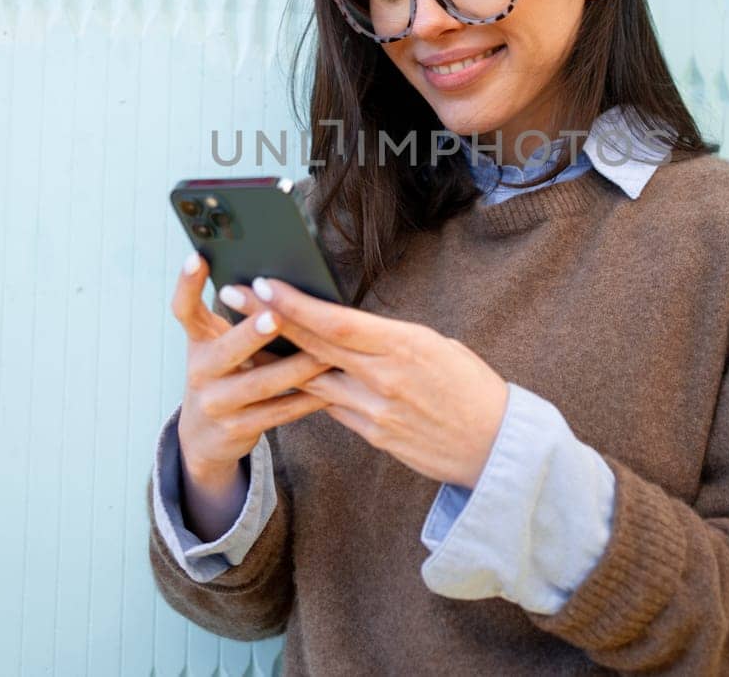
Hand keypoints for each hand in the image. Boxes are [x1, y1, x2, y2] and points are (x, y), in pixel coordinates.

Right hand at [169, 253, 335, 482]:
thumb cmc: (220, 375)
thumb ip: (233, 318)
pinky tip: (330, 389)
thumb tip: (272, 279)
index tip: (197, 257)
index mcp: (197, 343)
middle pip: (225, 351)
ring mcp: (218, 404)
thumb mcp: (214, 346)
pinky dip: (306, 399)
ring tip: (325, 353)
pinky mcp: (239, 429)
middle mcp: (201, 372)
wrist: (202, 437)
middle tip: (276, 315)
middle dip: (252, 334)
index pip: (184, 310)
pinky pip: (279, 412)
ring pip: (261, 383)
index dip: (187, 284)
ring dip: (296, 367)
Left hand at [249, 276, 509, 489]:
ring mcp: (376, 410)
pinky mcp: (374, 436)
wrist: (496, 446)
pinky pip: (333, 407)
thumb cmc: (472, 387)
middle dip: (268, 318)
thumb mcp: (437, 346)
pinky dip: (309, 388)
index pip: (337, 321)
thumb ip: (390, 339)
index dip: (295, 303)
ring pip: (313, 379)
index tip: (263, 282)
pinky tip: (284, 374)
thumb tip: (351, 328)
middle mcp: (385, 377)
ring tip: (244, 335)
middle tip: (232, 296)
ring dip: (277, 357)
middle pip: (314, 345)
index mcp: (405, 344)